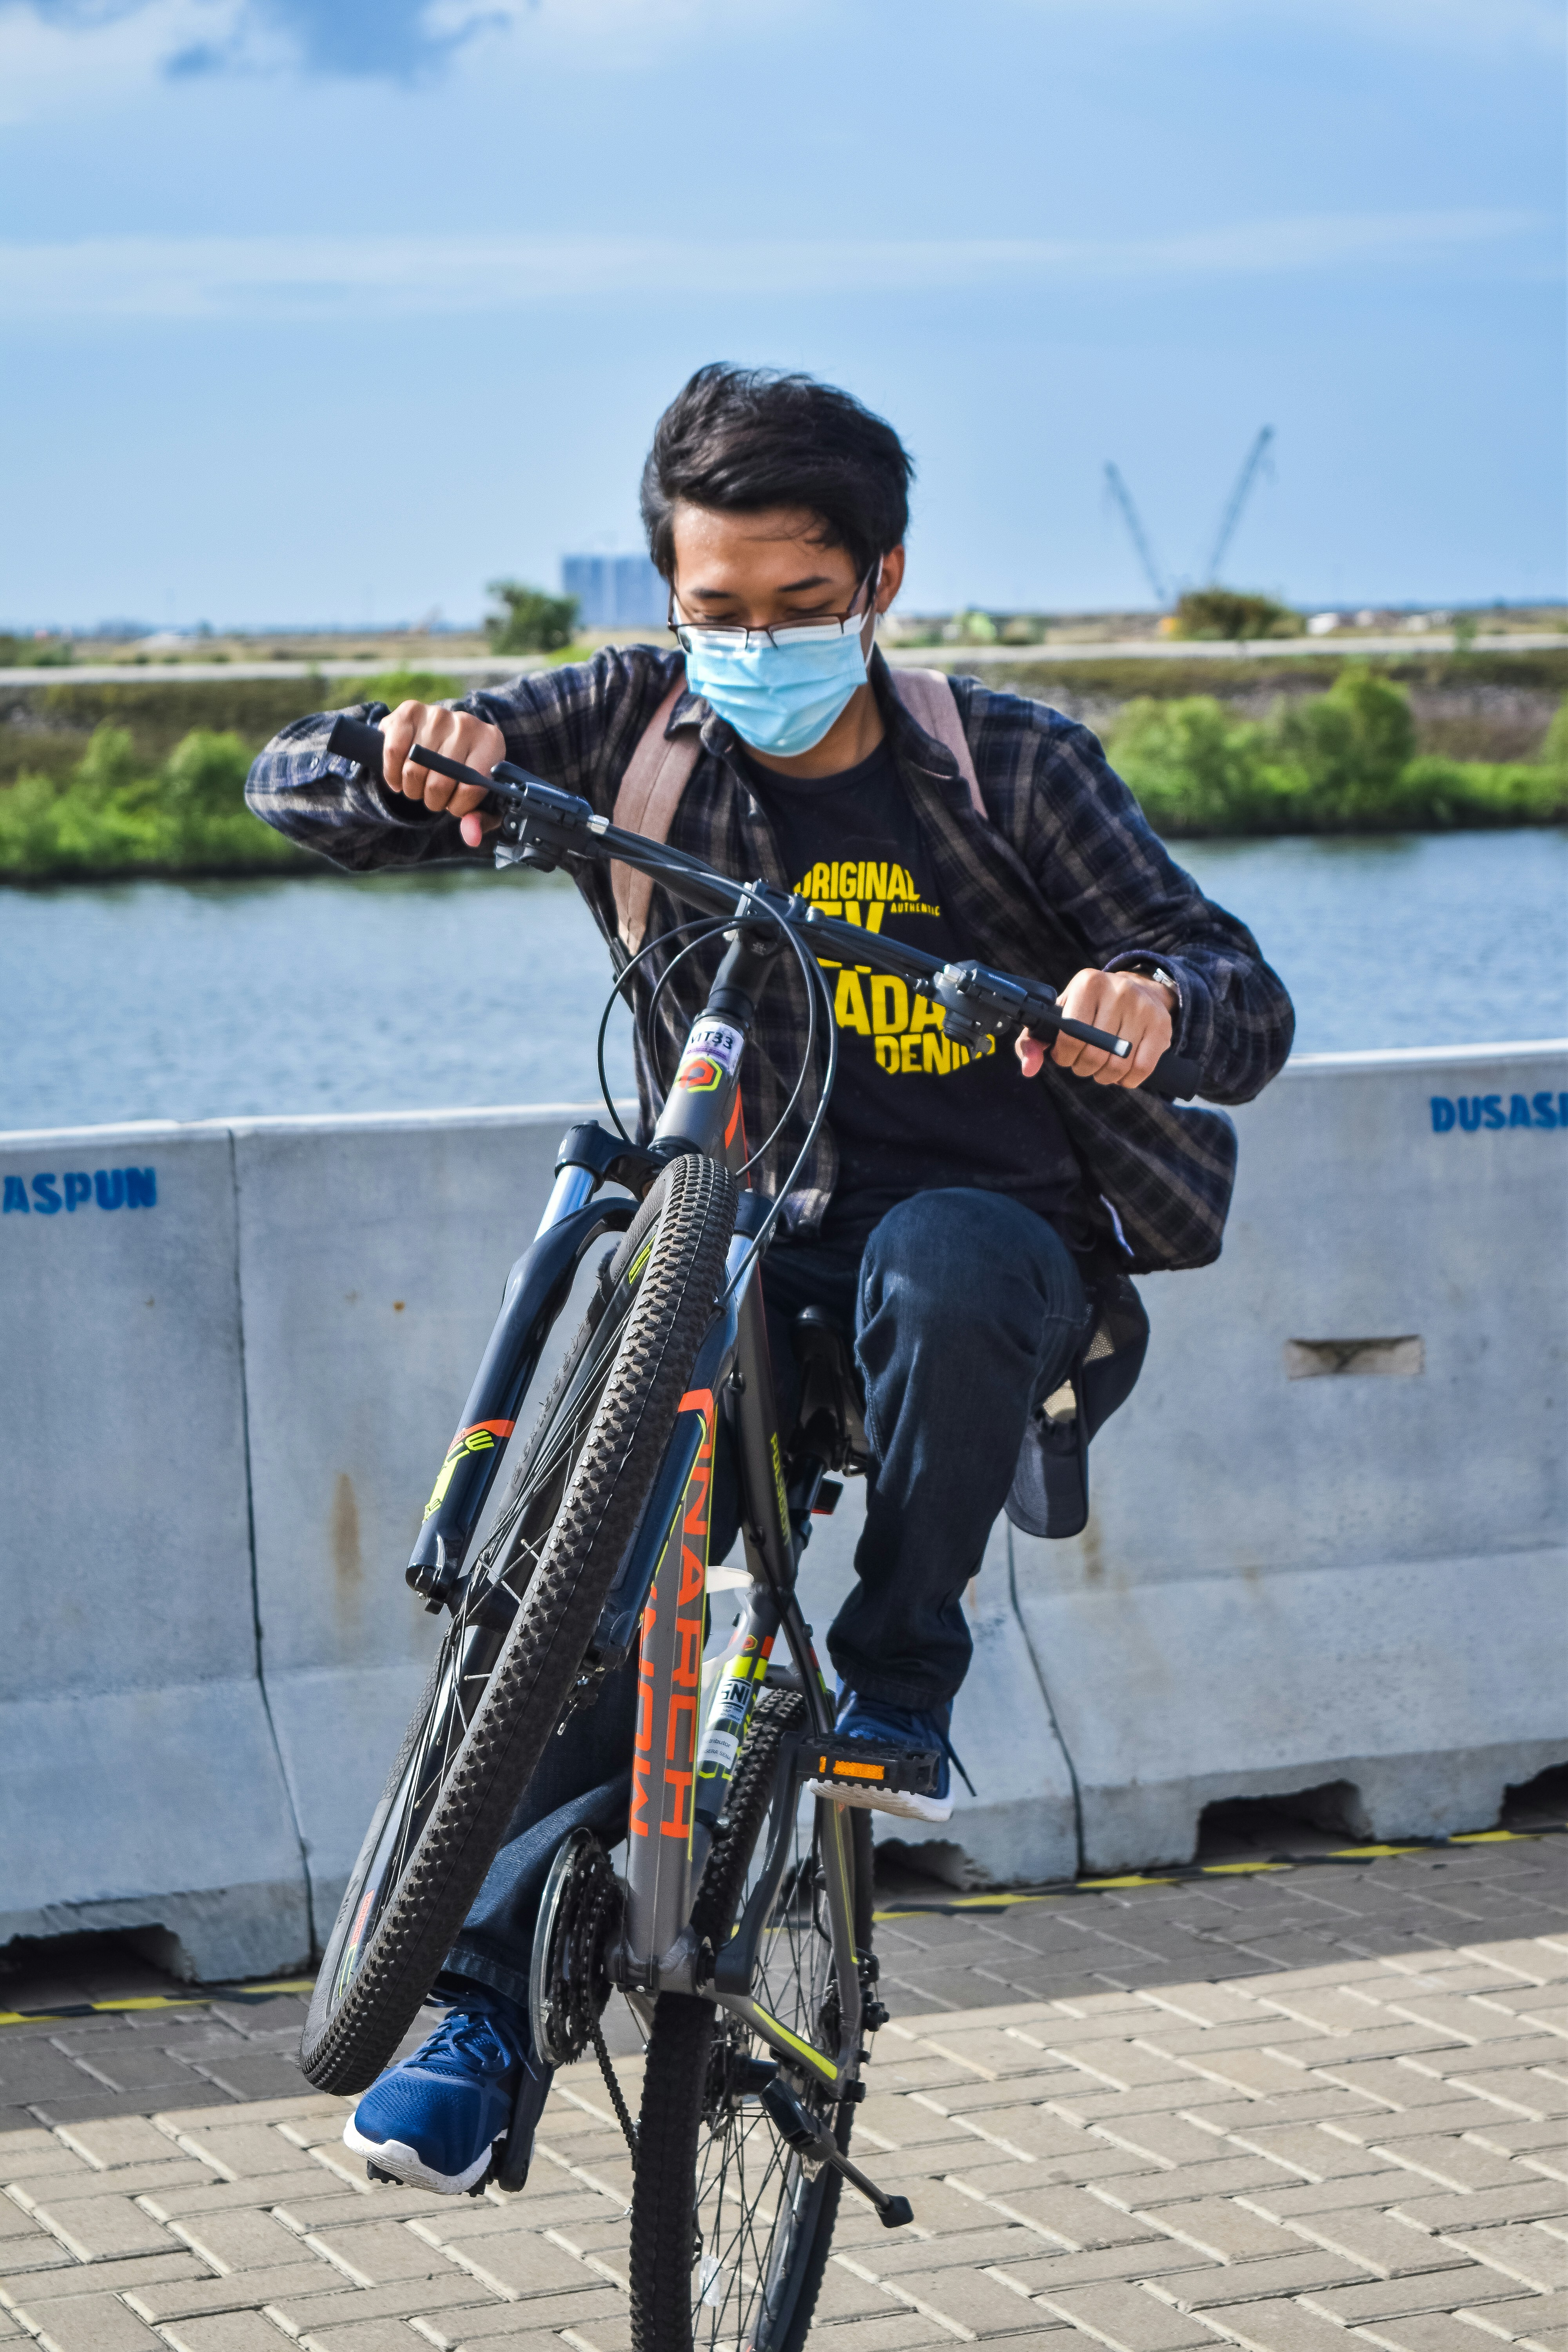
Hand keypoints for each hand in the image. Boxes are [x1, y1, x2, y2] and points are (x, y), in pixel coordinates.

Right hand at [379, 701, 504, 846]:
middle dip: (433, 800)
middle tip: (433, 797)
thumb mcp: (479, 798)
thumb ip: (480, 820)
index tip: (455, 806)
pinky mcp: (410, 711)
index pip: (471, 788)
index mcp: (491, 743)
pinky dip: (392, 773)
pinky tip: (399, 777)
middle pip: (440, 782)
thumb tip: (471, 836)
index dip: (458, 807)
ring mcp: (438, 715)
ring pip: (414, 770)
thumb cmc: (463, 772)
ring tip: (418, 785)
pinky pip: (394, 752)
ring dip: (411, 789)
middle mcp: (467, 724)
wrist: (444, 737)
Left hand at [1016, 968, 1174, 1088]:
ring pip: (1117, 1065)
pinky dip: (1128, 1079)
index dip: (1064, 1056)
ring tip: (1102, 1066)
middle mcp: (1118, 990)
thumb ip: (1034, 1041)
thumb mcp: (1058, 1017)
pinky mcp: (1162, 1024)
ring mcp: (1143, 1007)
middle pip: (1094, 1054)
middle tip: (1085, 1061)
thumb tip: (1029, 1068)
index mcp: (1087, 984)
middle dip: (1084, 1067)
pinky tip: (1122, 1072)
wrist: (1136, 991)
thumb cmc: (1088, 1010)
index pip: (1070, 1036)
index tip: (1066, 1055)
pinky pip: (1142, 1069)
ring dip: (1105, 1076)